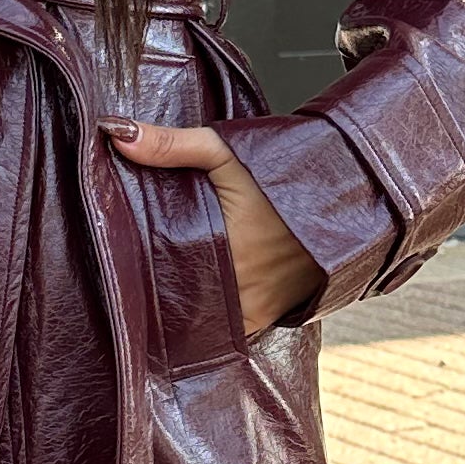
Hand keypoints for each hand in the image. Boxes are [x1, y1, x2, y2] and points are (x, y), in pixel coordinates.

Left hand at [102, 119, 322, 340]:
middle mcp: (236, 290)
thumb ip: (171, 145)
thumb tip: (114, 133)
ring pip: (204, 320)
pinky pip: (232, 330)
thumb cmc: (285, 174)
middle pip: (179, 304)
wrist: (350, 195)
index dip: (136, 278)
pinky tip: (200, 306)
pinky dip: (216, 321)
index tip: (119, 271)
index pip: (158, 280)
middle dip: (158, 296)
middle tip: (134, 282)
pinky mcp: (271, 316)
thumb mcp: (226, 152)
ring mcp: (255, 309)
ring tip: (163, 296)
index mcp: (218, 251)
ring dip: (187, 311)